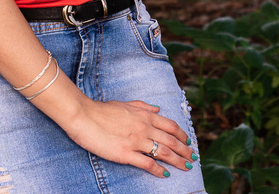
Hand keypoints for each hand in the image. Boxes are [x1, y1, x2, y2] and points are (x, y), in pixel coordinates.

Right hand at [68, 97, 195, 177]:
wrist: (85, 116)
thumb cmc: (103, 110)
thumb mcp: (126, 104)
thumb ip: (143, 107)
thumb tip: (158, 109)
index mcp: (145, 115)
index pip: (171, 126)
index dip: (182, 135)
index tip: (188, 142)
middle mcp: (145, 128)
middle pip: (171, 140)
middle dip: (184, 150)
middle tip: (193, 157)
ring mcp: (136, 141)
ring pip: (163, 152)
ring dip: (177, 161)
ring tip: (186, 167)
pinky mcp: (126, 154)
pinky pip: (146, 163)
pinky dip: (158, 170)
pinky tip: (165, 174)